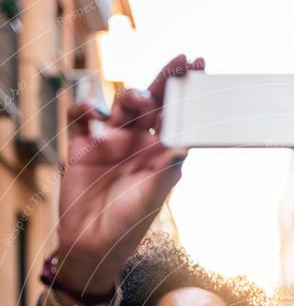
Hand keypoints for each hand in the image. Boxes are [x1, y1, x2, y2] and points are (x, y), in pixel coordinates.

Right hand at [57, 54, 203, 290]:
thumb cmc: (128, 225)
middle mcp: (137, 144)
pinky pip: (82, 115)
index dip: (186, 90)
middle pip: (151, 101)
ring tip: (137, 101)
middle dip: (164, 79)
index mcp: (159, 153)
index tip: (199, 65)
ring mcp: (110, 142)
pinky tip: (92, 115)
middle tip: (179, 61)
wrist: (92, 244)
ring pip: (119, 104)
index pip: (175, 115)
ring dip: (130, 95)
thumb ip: (167, 169)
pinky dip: (85, 107)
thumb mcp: (152, 197)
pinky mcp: (82, 145)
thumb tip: (187, 144)